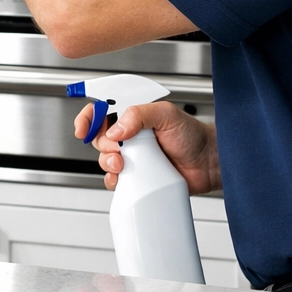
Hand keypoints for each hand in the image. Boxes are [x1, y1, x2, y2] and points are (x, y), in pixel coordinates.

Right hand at [73, 101, 220, 194]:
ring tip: (124, 164)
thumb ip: (140, 114)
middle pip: (99, 138)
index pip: (102, 111)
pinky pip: (115, 179)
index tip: (83, 128)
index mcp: (133, 115)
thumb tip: (117, 128)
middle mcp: (130, 135)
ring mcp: (132, 156)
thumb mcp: (166, 115)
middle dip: (103, 145)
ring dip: (108, 163)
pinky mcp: (136, 176)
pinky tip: (125, 178)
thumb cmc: (192, 135)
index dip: (88, 118)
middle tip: (118, 149)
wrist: (208, 163)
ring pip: (105, 160)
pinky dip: (114, 180)